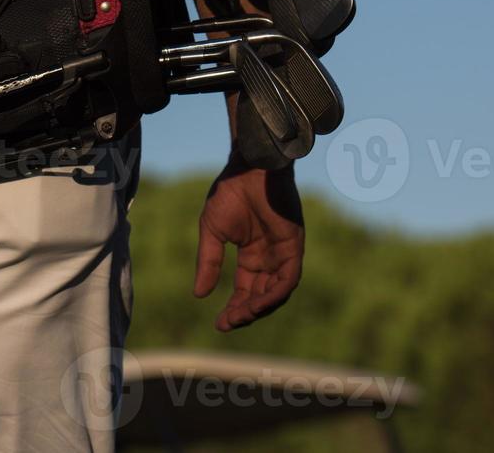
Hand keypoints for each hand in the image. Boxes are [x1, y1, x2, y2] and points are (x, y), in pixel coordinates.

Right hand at [193, 161, 304, 330]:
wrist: (248, 170)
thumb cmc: (229, 194)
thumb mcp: (212, 233)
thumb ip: (208, 263)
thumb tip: (199, 295)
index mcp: (251, 255)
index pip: (245, 290)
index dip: (234, 308)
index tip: (219, 323)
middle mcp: (269, 258)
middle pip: (261, 296)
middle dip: (245, 313)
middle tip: (228, 322)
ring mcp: (283, 253)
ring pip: (276, 292)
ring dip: (259, 307)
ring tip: (240, 316)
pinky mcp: (294, 246)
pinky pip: (288, 278)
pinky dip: (275, 293)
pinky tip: (258, 303)